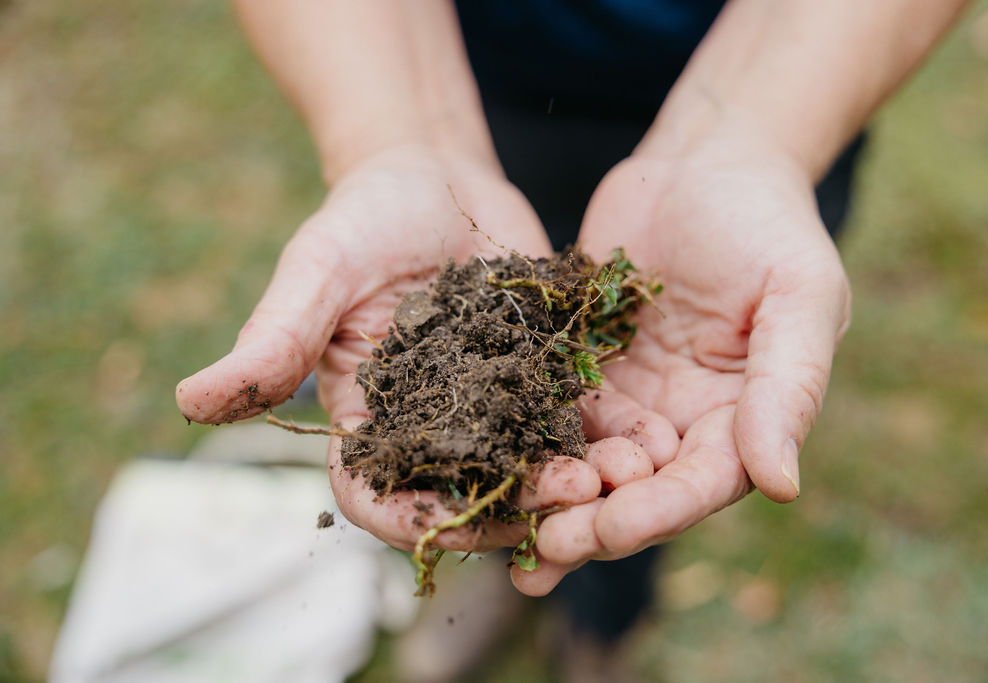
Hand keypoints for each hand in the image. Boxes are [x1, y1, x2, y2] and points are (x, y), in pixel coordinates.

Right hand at [175, 146, 677, 555]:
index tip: (445, 520)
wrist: (432, 174)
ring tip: (621, 475)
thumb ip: (271, 338)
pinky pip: (575, 417)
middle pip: (468, 492)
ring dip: (575, 481)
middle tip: (570, 504)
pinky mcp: (541, 378)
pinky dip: (606, 433)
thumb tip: (188, 401)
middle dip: (516, 508)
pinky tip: (647, 438)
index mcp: (369, 421)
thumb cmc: (359, 218)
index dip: (406, 518)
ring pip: (530, 465)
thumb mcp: (315, 272)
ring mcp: (492, 408)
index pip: (376, 495)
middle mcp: (433, 429)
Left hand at [513, 115, 850, 593]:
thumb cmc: (768, 222)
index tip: (609, 528)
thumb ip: (786, 388)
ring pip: (588, 464)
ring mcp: (631, 397)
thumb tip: (781, 486)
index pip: (700, 483)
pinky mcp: (583, 366)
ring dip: (553, 503)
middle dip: (594, 521)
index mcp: (741, 418)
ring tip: (509, 547)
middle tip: (545, 549)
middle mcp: (683, 421)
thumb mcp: (798, 298)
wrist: (707, 160)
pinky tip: (485, 470)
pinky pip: (551, 412)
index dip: (656, 510)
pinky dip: (524, 444)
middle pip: (637, 489)